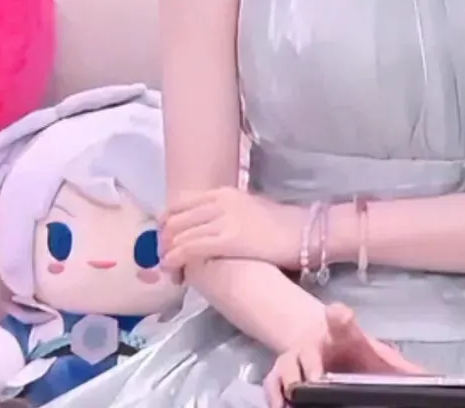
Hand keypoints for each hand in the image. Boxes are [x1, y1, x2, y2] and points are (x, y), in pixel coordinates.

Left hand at [160, 187, 302, 270]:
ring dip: (167, 253)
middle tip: (163, 258)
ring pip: (180, 234)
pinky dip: (177, 259)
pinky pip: (191, 248)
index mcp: (223, 192)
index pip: (180, 203)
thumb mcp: (248, 208)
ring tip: (168, 269)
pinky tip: (175, 271)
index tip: (164, 239)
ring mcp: (223, 219)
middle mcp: (219, 201)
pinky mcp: (228, 239)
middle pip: (175, 218)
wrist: (301, 231)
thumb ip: (226, 212)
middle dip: (163, 240)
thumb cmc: (278, 223)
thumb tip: (209, 225)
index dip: (166, 222)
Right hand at [265, 303, 425, 407]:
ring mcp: (293, 359)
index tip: (339, 314)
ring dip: (287, 382)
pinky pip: (272, 385)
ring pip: (284, 366)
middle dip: (308, 361)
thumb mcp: (376, 355)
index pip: (339, 319)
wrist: (318, 341)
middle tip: (316, 378)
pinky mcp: (279, 376)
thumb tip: (432, 378)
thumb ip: (400, 368)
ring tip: (292, 398)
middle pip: (306, 348)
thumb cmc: (351, 349)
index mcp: (339, 334)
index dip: (339, 317)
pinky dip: (274, 397)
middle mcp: (313, 344)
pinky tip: (282, 407)